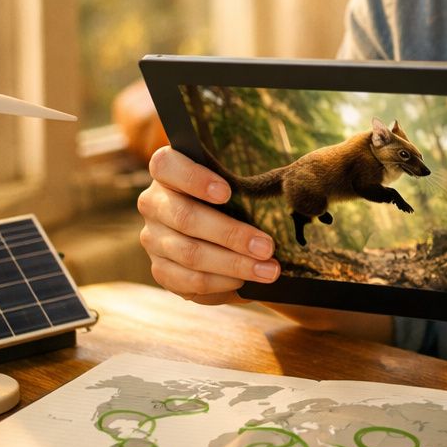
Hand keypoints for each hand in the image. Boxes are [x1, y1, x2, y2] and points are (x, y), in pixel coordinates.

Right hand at [137, 146, 278, 304]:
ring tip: (268, 269)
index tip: (227, 192)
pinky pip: (188, 280)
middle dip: (230, 234)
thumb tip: (293, 190)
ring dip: (233, 263)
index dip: (194, 178)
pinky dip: (220, 282)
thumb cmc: (237, 203)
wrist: (225, 242)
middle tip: (267, 246)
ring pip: (190, 253)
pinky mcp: (161, 269)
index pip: (166, 164)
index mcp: (168, 172)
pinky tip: (244, 281)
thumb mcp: (242, 187)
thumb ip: (252, 184)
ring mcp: (153, 238)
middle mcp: (154, 203)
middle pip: (185, 216)